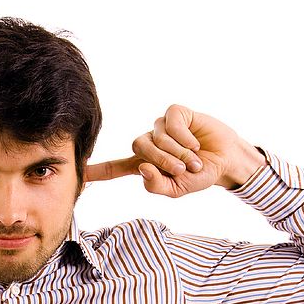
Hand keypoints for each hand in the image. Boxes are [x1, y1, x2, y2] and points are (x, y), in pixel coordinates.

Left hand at [85, 104, 265, 197]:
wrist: (225, 161)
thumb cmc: (200, 176)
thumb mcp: (177, 190)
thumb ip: (157, 186)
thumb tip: (142, 169)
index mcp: (144, 165)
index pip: (114, 168)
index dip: (96, 171)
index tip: (77, 171)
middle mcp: (149, 144)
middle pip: (139, 148)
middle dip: (162, 160)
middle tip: (183, 170)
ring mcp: (161, 128)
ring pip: (156, 136)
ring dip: (178, 152)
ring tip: (195, 160)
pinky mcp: (176, 114)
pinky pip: (170, 123)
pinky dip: (184, 137)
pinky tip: (196, 142)